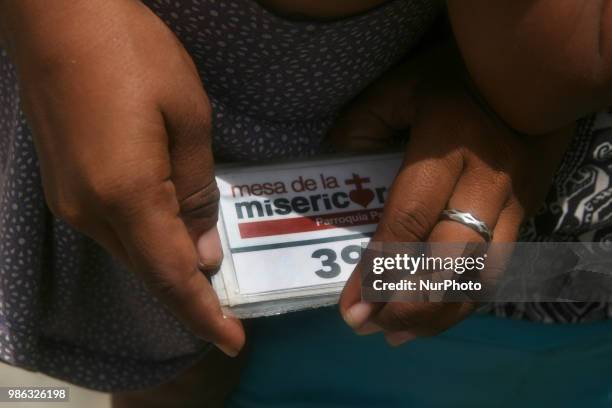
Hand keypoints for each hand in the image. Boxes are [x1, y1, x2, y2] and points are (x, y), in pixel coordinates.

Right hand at [2, 0, 242, 355]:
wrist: (57, 14)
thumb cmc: (133, 54)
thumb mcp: (187, 118)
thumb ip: (195, 189)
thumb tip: (201, 247)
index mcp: (127, 196)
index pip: (173, 276)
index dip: (203, 314)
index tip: (232, 341)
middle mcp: (90, 211)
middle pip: (148, 272)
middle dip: (189, 296)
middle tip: (225, 312)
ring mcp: (69, 199)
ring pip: (130, 253)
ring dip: (168, 268)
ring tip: (206, 272)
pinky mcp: (62, 184)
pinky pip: (113, 231)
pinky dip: (146, 243)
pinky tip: (169, 234)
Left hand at [329, 43, 572, 344]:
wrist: (529, 78)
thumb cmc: (452, 79)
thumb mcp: (396, 90)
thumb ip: (357, 130)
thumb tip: (331, 182)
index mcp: (446, 144)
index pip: (409, 218)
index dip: (379, 267)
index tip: (351, 305)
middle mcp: (486, 181)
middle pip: (452, 259)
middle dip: (409, 303)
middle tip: (370, 327)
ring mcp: (516, 201)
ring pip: (484, 275)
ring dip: (440, 313)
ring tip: (398, 334)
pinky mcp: (529, 214)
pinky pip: (500, 269)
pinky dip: (465, 299)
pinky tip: (435, 314)